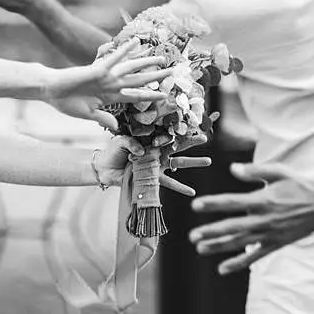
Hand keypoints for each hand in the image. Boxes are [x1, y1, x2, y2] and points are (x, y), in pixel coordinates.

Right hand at [43, 39, 170, 126]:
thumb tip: (116, 127)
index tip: (166, 96)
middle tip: (173, 72)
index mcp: (109, 97)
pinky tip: (135, 43)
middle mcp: (111, 84)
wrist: (50, 91)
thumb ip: (102, 118)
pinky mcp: (96, 70)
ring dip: (146, 62)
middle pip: (139, 80)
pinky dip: (124, 51)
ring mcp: (105, 76)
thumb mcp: (87, 114)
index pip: (135, 96)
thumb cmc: (65, 102)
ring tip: (162, 58)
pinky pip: (113, 59)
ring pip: (131, 69)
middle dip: (156, 77)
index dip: (151, 96)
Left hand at [92, 135, 211, 192]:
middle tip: (206, 138)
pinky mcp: (153, 178)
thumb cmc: (113, 152)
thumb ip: (131, 142)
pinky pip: (169, 183)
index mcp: (149, 139)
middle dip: (192, 142)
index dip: (180, 126)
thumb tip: (141, 151)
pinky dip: (180, 187)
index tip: (192, 121)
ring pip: (178, 163)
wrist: (105, 169)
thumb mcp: (120, 141)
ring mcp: (157, 165)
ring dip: (193, 163)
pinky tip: (192, 192)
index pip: (167, 130)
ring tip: (208, 161)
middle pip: (178, 145)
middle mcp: (156, 151)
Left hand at [191, 163, 313, 273]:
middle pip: (232, 227)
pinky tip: (223, 268)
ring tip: (200, 249)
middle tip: (192, 236)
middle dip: (211, 232)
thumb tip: (232, 168)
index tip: (196, 206)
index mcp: (262, 200)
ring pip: (239, 243)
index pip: (232, 203)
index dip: (213, 204)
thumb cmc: (299, 185)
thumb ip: (254, 171)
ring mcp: (269, 234)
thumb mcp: (278, 172)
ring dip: (219, 247)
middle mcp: (263, 219)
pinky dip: (238, 263)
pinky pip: (254, 256)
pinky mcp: (275, 244)